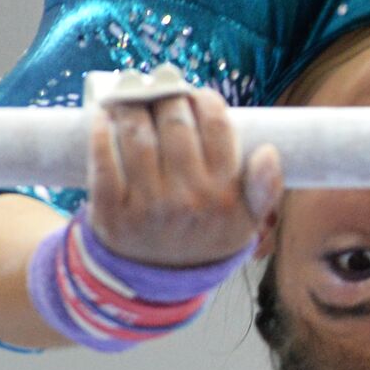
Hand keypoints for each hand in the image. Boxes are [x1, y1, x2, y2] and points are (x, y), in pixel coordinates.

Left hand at [85, 87, 282, 268]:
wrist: (156, 282)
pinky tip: (105, 116)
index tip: (196, 96)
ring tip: (132, 95)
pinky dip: (101, 130)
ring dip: (132, 104)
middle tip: (161, 88)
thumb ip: (265, 189)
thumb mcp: (246, 221)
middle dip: (167, 94)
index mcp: (226, 194)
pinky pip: (102, 158)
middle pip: (174, 121)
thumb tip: (269, 152)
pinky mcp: (111, 212)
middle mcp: (188, 199)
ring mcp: (148, 206)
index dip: (205, 99)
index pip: (217, 125)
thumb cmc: (204, 237)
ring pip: (137, 133)